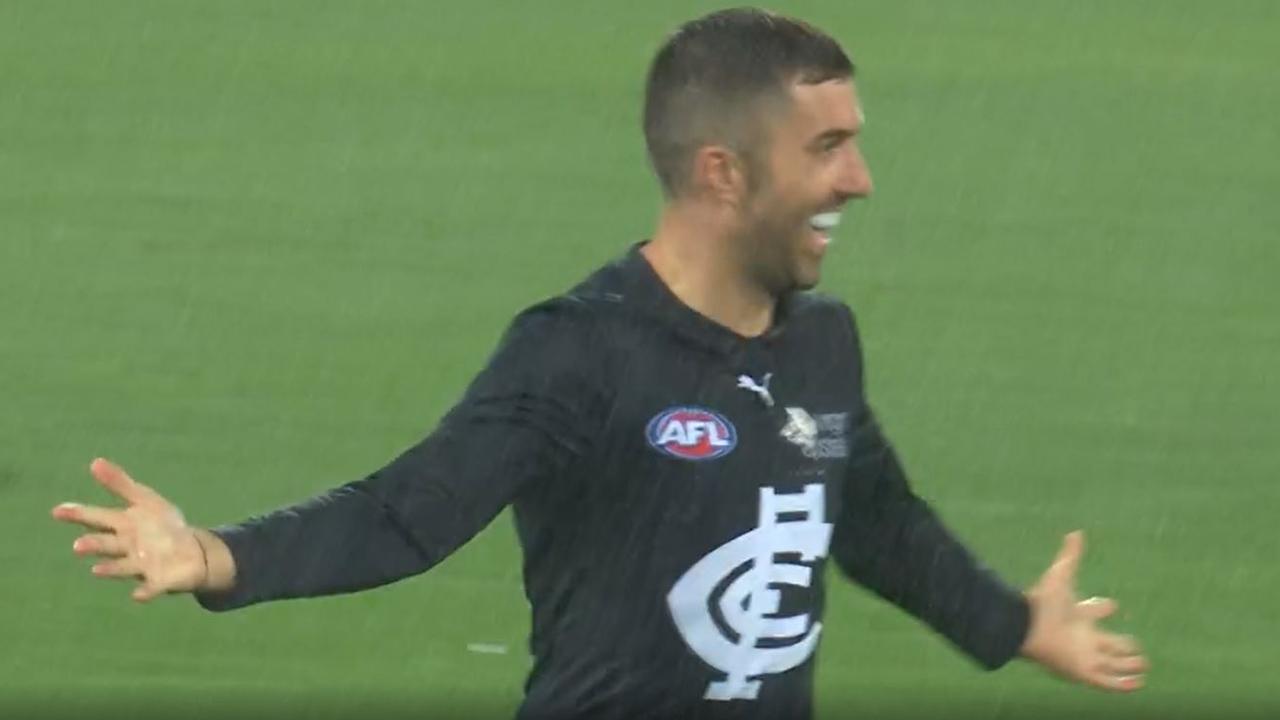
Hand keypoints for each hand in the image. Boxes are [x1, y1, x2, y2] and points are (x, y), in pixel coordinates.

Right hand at [52, 458, 208, 601]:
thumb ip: (120, 484)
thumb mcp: (145, 500)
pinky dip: (145, 592)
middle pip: (106, 545)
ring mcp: (141, 566)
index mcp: (123, 525)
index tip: (58, 511)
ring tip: (96, 570)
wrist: (192, 552)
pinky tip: (138, 595)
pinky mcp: (159, 581)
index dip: (78, 514)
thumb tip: (94, 462)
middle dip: (93, 545)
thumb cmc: (162, 526)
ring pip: (122, 567)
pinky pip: (150, 588)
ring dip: (110, 569)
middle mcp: (127, 548)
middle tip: (78, 545)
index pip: (97, 518)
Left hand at [1020, 531, 1148, 691]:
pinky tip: (1138, 683)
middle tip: (1136, 647)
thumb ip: (1070, 555)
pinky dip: (1123, 684)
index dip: (1102, 607)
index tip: (1112, 604)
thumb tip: (1075, 532)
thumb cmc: (1042, 602)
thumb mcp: (1061, 576)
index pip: (1094, 610)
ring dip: (1127, 666)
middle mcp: (1082, 637)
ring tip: (1143, 666)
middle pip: (1107, 643)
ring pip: (1112, 664)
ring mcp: (1085, 657)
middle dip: (1123, 645)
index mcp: (1077, 615)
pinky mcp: (1085, 673)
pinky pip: (1108, 683)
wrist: (1026, 627)